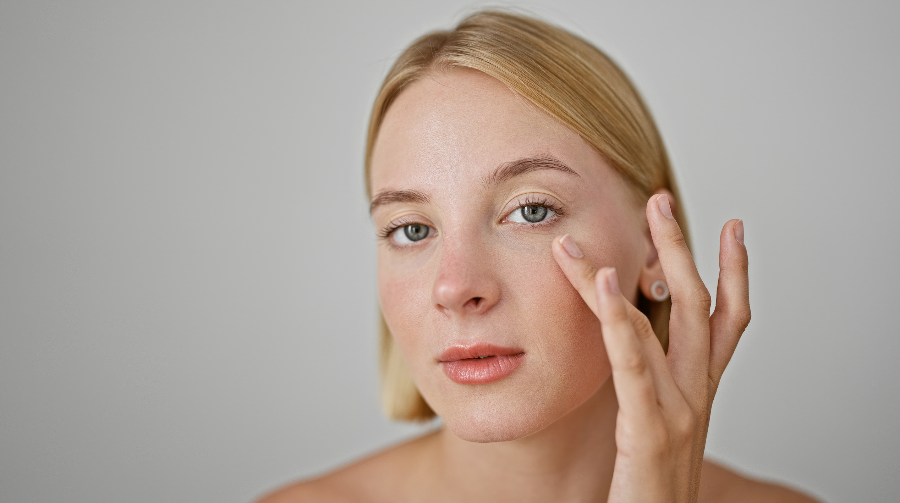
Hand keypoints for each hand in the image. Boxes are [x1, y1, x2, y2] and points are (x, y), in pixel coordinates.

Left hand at [551, 194, 749, 501]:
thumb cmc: (650, 488)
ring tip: (621, 222)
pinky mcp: (650, 430)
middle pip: (697, 305)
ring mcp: (678, 409)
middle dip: (681, 248)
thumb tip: (629, 346)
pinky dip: (617, 318)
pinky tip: (602, 281)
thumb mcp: (657, 426)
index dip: (734, 272)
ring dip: (638, 265)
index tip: (730, 228)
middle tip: (660, 200)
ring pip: (661, 320)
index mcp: (698, 391)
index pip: (725, 321)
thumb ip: (650, 387)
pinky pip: (633, 363)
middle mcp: (696, 394)